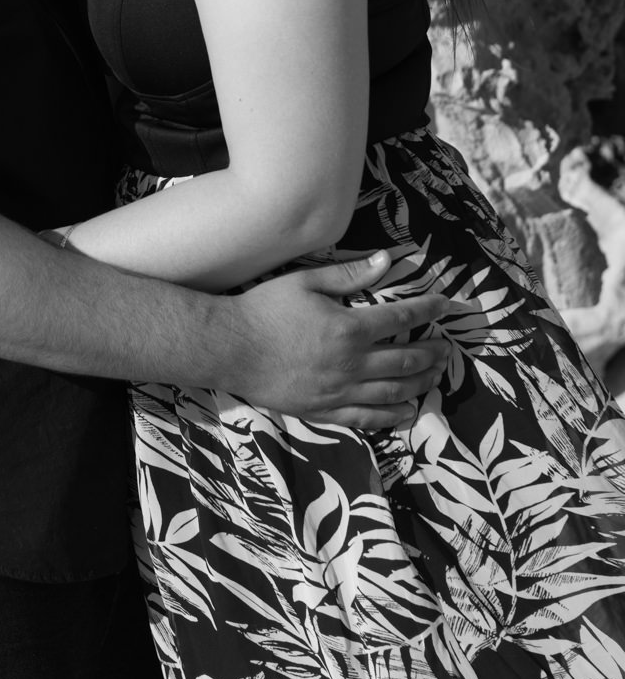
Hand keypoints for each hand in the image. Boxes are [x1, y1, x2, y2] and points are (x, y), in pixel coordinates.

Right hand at [224, 249, 450, 429]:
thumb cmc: (265, 309)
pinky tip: (407, 411)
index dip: (428, 310)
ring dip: (421, 384)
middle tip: (446, 348)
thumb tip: (386, 260)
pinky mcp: (325, 410)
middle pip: (406, 360)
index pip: (402, 317)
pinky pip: (367, 418)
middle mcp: (352, 363)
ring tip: (435, 377)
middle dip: (432, 353)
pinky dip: (392, 416)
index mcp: (350, 328)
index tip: (447, 306)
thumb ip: (349, 274)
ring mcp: (340, 391)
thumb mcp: (306, 282)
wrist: (231, 348)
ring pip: (394, 392)